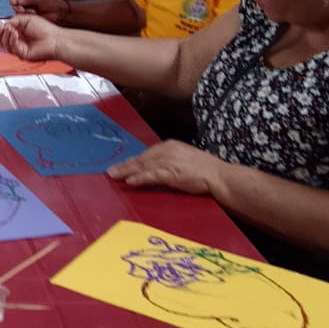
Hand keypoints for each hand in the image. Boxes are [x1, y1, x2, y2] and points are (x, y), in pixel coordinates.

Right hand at [0, 14, 62, 60]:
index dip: (1, 29)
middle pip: (2, 40)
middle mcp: (18, 40)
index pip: (5, 32)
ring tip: (11, 29)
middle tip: (2, 28)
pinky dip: (12, 40)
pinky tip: (15, 34)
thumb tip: (4, 25)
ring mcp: (20, 48)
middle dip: (0, 33)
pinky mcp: (22, 54)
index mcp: (19, 31)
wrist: (54, 39)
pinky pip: (12, 48)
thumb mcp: (26, 19)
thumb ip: (13, 21)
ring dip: (6, 36)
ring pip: (5, 45)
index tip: (1, 24)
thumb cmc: (45, 29)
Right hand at [10, 0, 68, 22]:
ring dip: (23, 13)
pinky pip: (23, 18)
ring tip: (32, 12)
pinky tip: (33, 16)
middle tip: (25, 9)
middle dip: (19, 8)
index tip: (16, 3)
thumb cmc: (53, 3)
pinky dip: (26, 18)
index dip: (14, 0)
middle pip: (15, 5)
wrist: (60, 12)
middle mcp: (26, 2)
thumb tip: (17, 0)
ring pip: (18, 12)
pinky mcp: (29, 18)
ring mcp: (27, 10)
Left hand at [106, 140, 227, 195]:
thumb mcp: (182, 159)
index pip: (145, 154)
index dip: (132, 161)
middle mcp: (166, 151)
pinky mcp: (172, 173)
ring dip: (126, 172)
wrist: (219, 175)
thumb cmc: (203, 169)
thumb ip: (168, 161)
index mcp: (169, 145)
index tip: (120, 165)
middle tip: (109, 172)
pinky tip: (129, 181)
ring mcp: (168, 162)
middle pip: (140, 159)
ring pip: (143, 166)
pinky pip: (152, 176)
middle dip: (124, 166)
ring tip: (113, 176)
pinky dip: (140, 178)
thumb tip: (153, 167)